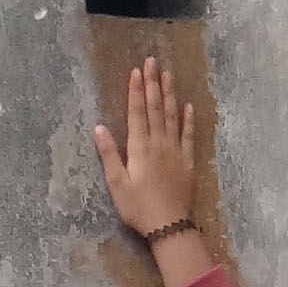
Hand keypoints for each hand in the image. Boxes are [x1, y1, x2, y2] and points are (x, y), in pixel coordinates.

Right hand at [93, 56, 196, 237]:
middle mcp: (159, 143)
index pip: (137, 112)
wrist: (169, 225)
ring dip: (169, 94)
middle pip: (155, 108)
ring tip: (168, 74)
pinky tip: (188, 106)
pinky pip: (188, 136)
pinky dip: (188, 120)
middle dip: (153, 83)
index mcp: (140, 147)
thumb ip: (108, 155)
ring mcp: (175, 151)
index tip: (135, 71)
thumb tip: (98, 128)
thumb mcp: (117, 184)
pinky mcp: (188, 162)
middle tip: (152, 61)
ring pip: (172, 116)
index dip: (136, 90)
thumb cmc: (138, 208)